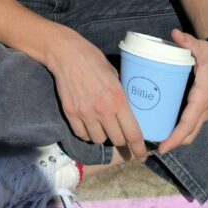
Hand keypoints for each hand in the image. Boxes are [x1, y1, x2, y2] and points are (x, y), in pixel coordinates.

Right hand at [47, 28, 147, 160]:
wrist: (66, 53)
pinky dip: (86, 133)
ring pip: (98, 140)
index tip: (141, 154)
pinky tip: (88, 124)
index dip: (139, 148)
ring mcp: (85, 113)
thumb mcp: (114, 74)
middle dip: (120, 139)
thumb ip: (120, 94)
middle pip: (117, 140)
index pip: (133, 133)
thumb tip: (128, 108)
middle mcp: (103, 110)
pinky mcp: (70, 113)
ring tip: (102, 127)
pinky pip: (81, 134)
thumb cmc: (93, 59)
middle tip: (119, 134)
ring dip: (102, 136)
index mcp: (118, 99)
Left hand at [157, 29, 207, 153]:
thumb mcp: (202, 47)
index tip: (163, 146)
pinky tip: (166, 126)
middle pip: (190, 132)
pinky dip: (182, 129)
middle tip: (152, 146)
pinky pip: (193, 123)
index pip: (189, 121)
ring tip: (156, 138)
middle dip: (173, 142)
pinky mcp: (205, 107)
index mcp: (204, 96)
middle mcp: (206, 107)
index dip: (176, 136)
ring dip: (177, 137)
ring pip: (192, 130)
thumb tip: (174, 33)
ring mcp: (207, 109)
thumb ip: (188, 42)